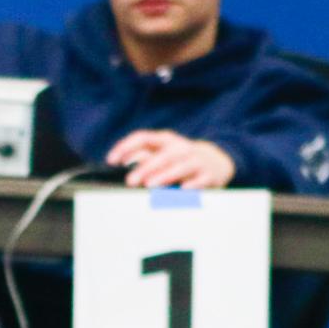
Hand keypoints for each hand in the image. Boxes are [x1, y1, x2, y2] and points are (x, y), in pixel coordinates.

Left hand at [106, 130, 235, 189]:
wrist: (216, 161)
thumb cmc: (180, 159)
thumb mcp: (162, 154)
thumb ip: (142, 156)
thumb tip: (120, 160)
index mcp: (166, 141)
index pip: (143, 138)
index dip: (126, 147)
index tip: (111, 160)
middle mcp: (180, 148)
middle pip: (162, 156)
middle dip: (145, 167)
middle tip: (130, 180)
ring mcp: (196, 161)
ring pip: (180, 167)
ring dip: (165, 175)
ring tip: (150, 185)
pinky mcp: (208, 174)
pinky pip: (201, 179)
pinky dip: (192, 184)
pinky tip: (183, 189)